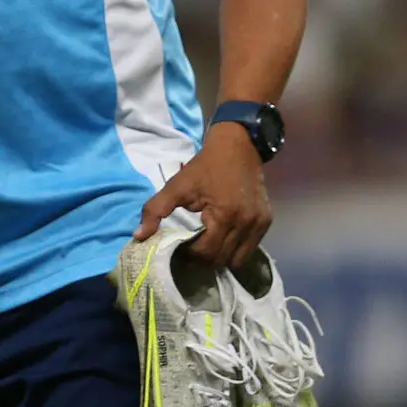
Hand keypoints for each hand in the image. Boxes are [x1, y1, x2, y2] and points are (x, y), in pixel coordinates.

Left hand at [135, 124, 272, 268]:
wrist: (237, 147)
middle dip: (203, 258)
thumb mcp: (176, 185)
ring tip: (207, 243)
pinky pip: (250, 248)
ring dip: (220, 256)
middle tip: (191, 247)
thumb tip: (139, 236)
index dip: (190, 253)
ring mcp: (260, 224)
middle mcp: (246, 223)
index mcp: (225, 215)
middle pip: (221, 259)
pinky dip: (235, 248)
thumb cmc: (204, 167)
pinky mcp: (267, 222)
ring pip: (237, 259)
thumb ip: (155, 210)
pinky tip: (222, 237)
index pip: (205, 253)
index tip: (180, 245)